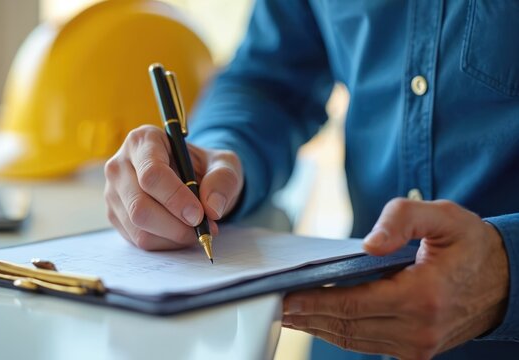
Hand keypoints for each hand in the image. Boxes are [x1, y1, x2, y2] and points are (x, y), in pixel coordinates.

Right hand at [104, 125, 243, 249]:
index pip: (151, 174)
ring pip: (138, 227)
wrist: (191, 178)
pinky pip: (138, 239)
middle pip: (140, 206)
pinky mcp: (115, 214)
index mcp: (143, 141)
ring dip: (173, 236)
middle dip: (175, 225)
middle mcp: (120, 164)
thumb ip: (223, 180)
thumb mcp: (224, 164)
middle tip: (202, 228)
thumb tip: (212, 208)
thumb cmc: (204, 167)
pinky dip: (165, 243)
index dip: (175, 198)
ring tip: (196, 230)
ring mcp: (113, 191)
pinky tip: (181, 232)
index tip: (199, 215)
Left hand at [283, 199, 508, 358]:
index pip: (354, 304)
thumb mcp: (444, 216)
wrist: (507, 281)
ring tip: (292, 314)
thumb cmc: (470, 245)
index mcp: (423, 296)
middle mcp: (419, 329)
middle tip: (278, 306)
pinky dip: (342, 334)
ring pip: (355, 340)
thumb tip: (368, 245)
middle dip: (309, 317)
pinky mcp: (417, 351)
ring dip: (320, 328)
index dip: (316, 302)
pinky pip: (369, 344)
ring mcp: (418, 345)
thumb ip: (403, 219)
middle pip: (348, 326)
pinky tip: (322, 321)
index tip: (286, 298)